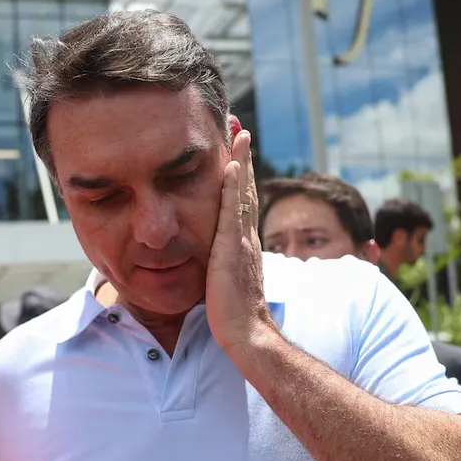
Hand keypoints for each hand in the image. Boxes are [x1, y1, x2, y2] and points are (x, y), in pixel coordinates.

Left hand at [205, 118, 275, 352]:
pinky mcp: (233, 247)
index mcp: (244, 244)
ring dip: (241, 159)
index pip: (241, 201)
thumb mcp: (224, 282)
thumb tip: (212, 260)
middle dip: (243, 156)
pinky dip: (234, 184)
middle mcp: (247, 236)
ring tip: (239, 131)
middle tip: (240, 126)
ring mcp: (242, 239)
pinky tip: (232, 163)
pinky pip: (233, 208)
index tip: (236, 148)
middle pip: (247, 187)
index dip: (240, 174)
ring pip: (242, 191)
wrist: (247, 333)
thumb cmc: (233, 316)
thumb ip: (221, 265)